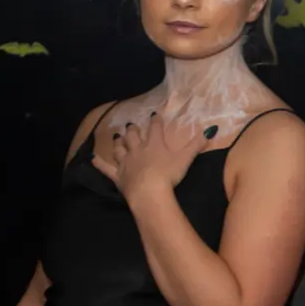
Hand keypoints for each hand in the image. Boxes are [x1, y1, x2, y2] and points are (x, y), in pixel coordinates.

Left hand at [92, 112, 206, 202]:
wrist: (150, 190)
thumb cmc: (169, 174)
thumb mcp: (186, 158)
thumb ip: (197, 144)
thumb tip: (212, 129)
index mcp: (155, 144)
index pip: (155, 129)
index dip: (155, 121)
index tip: (154, 114)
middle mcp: (138, 150)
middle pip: (134, 136)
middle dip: (133, 129)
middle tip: (131, 124)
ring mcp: (126, 162)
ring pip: (120, 149)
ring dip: (119, 142)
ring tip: (117, 136)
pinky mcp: (118, 175)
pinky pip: (106, 168)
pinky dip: (99, 164)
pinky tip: (92, 159)